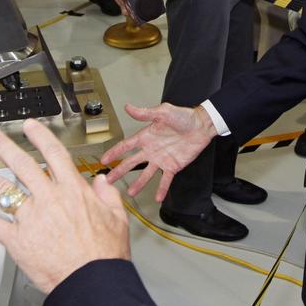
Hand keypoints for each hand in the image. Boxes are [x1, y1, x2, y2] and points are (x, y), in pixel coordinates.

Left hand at [0, 119, 129, 294]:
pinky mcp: (17, 241)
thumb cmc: (104, 255)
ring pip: (1, 190)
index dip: (40, 137)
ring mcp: (30, 219)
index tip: (30, 127)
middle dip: (4, 147)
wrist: (91, 281)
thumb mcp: (117, 218)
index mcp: (73, 191)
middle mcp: (49, 199)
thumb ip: (107, 195)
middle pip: (22, 165)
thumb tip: (101, 182)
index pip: (54, 154)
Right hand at [101, 103, 216, 200]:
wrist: (201, 125)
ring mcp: (161, 159)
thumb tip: (128, 107)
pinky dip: (162, 189)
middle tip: (108, 181)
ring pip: (146, 174)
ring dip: (139, 183)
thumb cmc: (183, 116)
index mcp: (146, 136)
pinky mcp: (173, 166)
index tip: (104, 160)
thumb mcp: (163, 112)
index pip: (126, 146)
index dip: (114, 152)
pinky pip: (166, 180)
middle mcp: (151, 150)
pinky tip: (158, 198)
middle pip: (132, 162)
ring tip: (130, 193)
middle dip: (120, 171)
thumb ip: (145, 113)